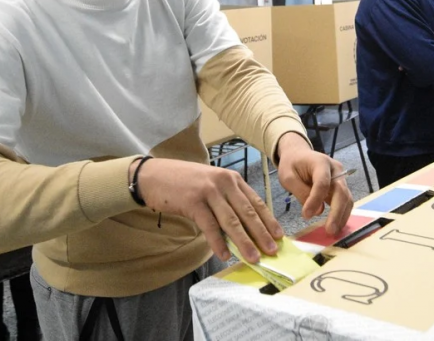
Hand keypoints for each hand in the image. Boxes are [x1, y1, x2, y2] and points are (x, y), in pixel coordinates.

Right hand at [132, 158, 281, 263]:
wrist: (154, 175)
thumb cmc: (185, 182)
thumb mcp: (212, 185)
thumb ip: (227, 201)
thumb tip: (244, 229)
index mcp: (232, 179)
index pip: (256, 202)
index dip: (268, 220)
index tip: (279, 236)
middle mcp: (223, 183)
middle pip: (247, 212)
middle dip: (262, 233)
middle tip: (271, 250)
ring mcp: (209, 192)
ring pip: (231, 221)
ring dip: (244, 242)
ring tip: (253, 257)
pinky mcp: (193, 202)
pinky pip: (210, 226)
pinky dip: (218, 242)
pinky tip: (224, 255)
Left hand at [275, 132, 353, 235]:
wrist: (299, 155)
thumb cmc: (292, 164)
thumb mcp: (288, 176)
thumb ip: (301, 192)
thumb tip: (317, 212)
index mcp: (320, 162)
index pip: (322, 182)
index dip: (315, 200)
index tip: (306, 215)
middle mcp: (336, 170)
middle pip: (341, 192)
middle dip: (337, 212)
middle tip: (330, 230)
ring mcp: (341, 178)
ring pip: (347, 198)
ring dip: (342, 216)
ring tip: (333, 231)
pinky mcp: (341, 187)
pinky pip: (345, 201)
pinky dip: (342, 214)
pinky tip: (336, 225)